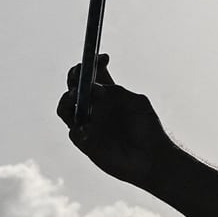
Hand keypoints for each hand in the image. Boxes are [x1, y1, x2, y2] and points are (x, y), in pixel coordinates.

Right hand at [58, 66, 173, 190]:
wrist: (152, 158)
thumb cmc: (148, 128)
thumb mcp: (136, 102)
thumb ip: (115, 92)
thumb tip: (92, 87)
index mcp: (108, 94)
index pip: (92, 73)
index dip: (93, 62)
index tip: (103, 57)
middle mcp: (94, 107)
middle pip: (74, 86)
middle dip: (75, 75)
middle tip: (82, 72)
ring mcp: (88, 124)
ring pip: (65, 107)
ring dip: (67, 98)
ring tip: (77, 95)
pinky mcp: (85, 143)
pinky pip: (73, 131)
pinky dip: (77, 126)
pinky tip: (88, 126)